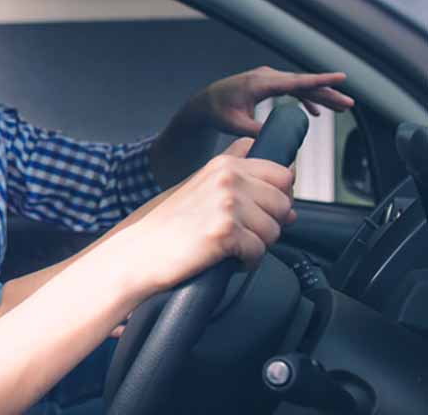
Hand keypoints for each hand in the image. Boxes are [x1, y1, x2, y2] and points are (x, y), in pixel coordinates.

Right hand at [131, 138, 295, 292]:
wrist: (138, 251)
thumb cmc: (166, 224)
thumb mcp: (200, 184)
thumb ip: (238, 171)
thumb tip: (290, 179)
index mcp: (224, 164)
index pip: (281, 171)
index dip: (278, 194)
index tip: (260, 208)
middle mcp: (228, 178)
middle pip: (283, 201)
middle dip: (270, 222)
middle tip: (242, 232)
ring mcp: (227, 204)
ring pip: (275, 229)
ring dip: (257, 244)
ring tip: (229, 246)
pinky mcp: (226, 232)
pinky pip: (260, 251)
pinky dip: (246, 262)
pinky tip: (225, 259)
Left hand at [195, 66, 353, 136]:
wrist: (204, 103)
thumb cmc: (217, 112)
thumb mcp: (235, 124)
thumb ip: (255, 130)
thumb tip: (275, 140)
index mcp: (259, 83)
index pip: (296, 81)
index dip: (320, 80)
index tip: (341, 77)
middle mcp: (266, 76)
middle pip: (303, 83)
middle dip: (328, 93)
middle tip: (349, 104)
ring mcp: (267, 78)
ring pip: (300, 86)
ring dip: (320, 96)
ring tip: (341, 107)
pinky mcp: (267, 84)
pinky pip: (292, 89)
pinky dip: (305, 98)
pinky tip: (316, 112)